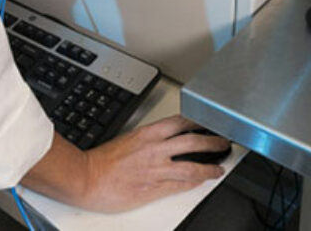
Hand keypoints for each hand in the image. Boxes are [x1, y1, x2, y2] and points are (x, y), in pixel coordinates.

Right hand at [21, 116, 225, 212]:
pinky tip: (200, 182)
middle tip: (223, 143)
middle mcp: (155, 149)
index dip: (198, 122)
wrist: (87, 177)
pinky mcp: (154, 188)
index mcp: (147, 133)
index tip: (209, 123)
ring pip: (191, 167)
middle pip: (192, 142)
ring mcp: (156, 169)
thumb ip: (147, 140)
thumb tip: (161, 142)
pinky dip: (193, 183)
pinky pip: (180, 185)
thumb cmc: (102, 160)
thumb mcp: (128, 139)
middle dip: (211, 142)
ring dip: (208, 167)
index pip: (180, 122)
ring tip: (218, 168)